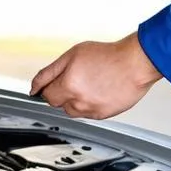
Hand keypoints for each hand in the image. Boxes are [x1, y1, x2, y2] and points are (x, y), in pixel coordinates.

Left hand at [31, 34, 162, 118]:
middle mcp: (78, 102)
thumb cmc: (108, 56)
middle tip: (76, 78)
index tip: (52, 84)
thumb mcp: (72, 54)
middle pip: (59, 103)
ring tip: (90, 83)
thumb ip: (49, 72)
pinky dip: (89, 103)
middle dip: (62, 92)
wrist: (135, 64)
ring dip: (75, 99)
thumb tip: (35, 87)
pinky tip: (99, 89)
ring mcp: (91, 110)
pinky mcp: (103, 115)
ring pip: (73, 110)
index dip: (49, 86)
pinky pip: (88, 113)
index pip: (46, 95)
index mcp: (68, 85)